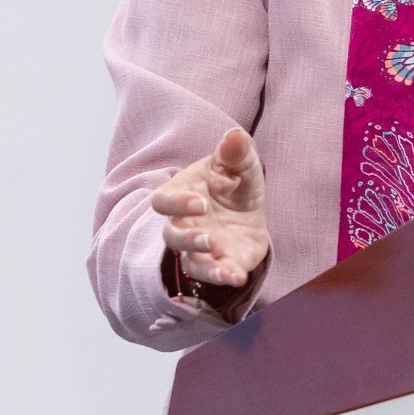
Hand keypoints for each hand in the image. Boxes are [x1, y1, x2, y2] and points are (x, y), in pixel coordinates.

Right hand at [152, 126, 271, 310]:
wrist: (249, 208)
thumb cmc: (235, 181)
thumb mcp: (240, 163)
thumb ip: (234, 152)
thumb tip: (234, 136)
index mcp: (182, 195)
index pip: (164, 201)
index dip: (178, 203)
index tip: (202, 202)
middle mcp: (185, 224)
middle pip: (172, 237)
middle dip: (187, 239)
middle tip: (208, 237)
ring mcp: (201, 248)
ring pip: (190, 263)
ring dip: (204, 266)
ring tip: (223, 267)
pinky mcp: (220, 263)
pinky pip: (215, 275)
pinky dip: (224, 278)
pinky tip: (237, 277)